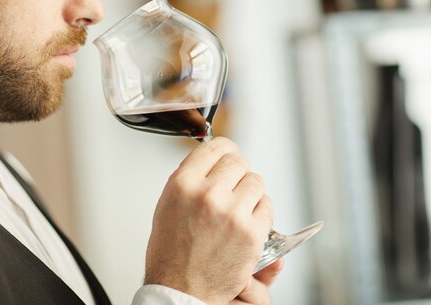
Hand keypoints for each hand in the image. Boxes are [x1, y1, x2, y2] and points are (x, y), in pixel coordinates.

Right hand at [144, 137, 273, 304]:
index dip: (225, 149)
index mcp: (183, 184)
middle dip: (237, 172)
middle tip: (233, 186)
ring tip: (239, 207)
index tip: (228, 154)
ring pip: (256, 181)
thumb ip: (191, 179)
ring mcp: (231, 213)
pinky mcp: (251, 233)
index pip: (214, 146)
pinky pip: (267, 206)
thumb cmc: (171, 251)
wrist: (180, 288)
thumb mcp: (168, 204)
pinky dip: (260, 213)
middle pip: (238, 161)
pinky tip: (246, 223)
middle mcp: (207, 194)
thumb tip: (212, 161)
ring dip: (250, 192)